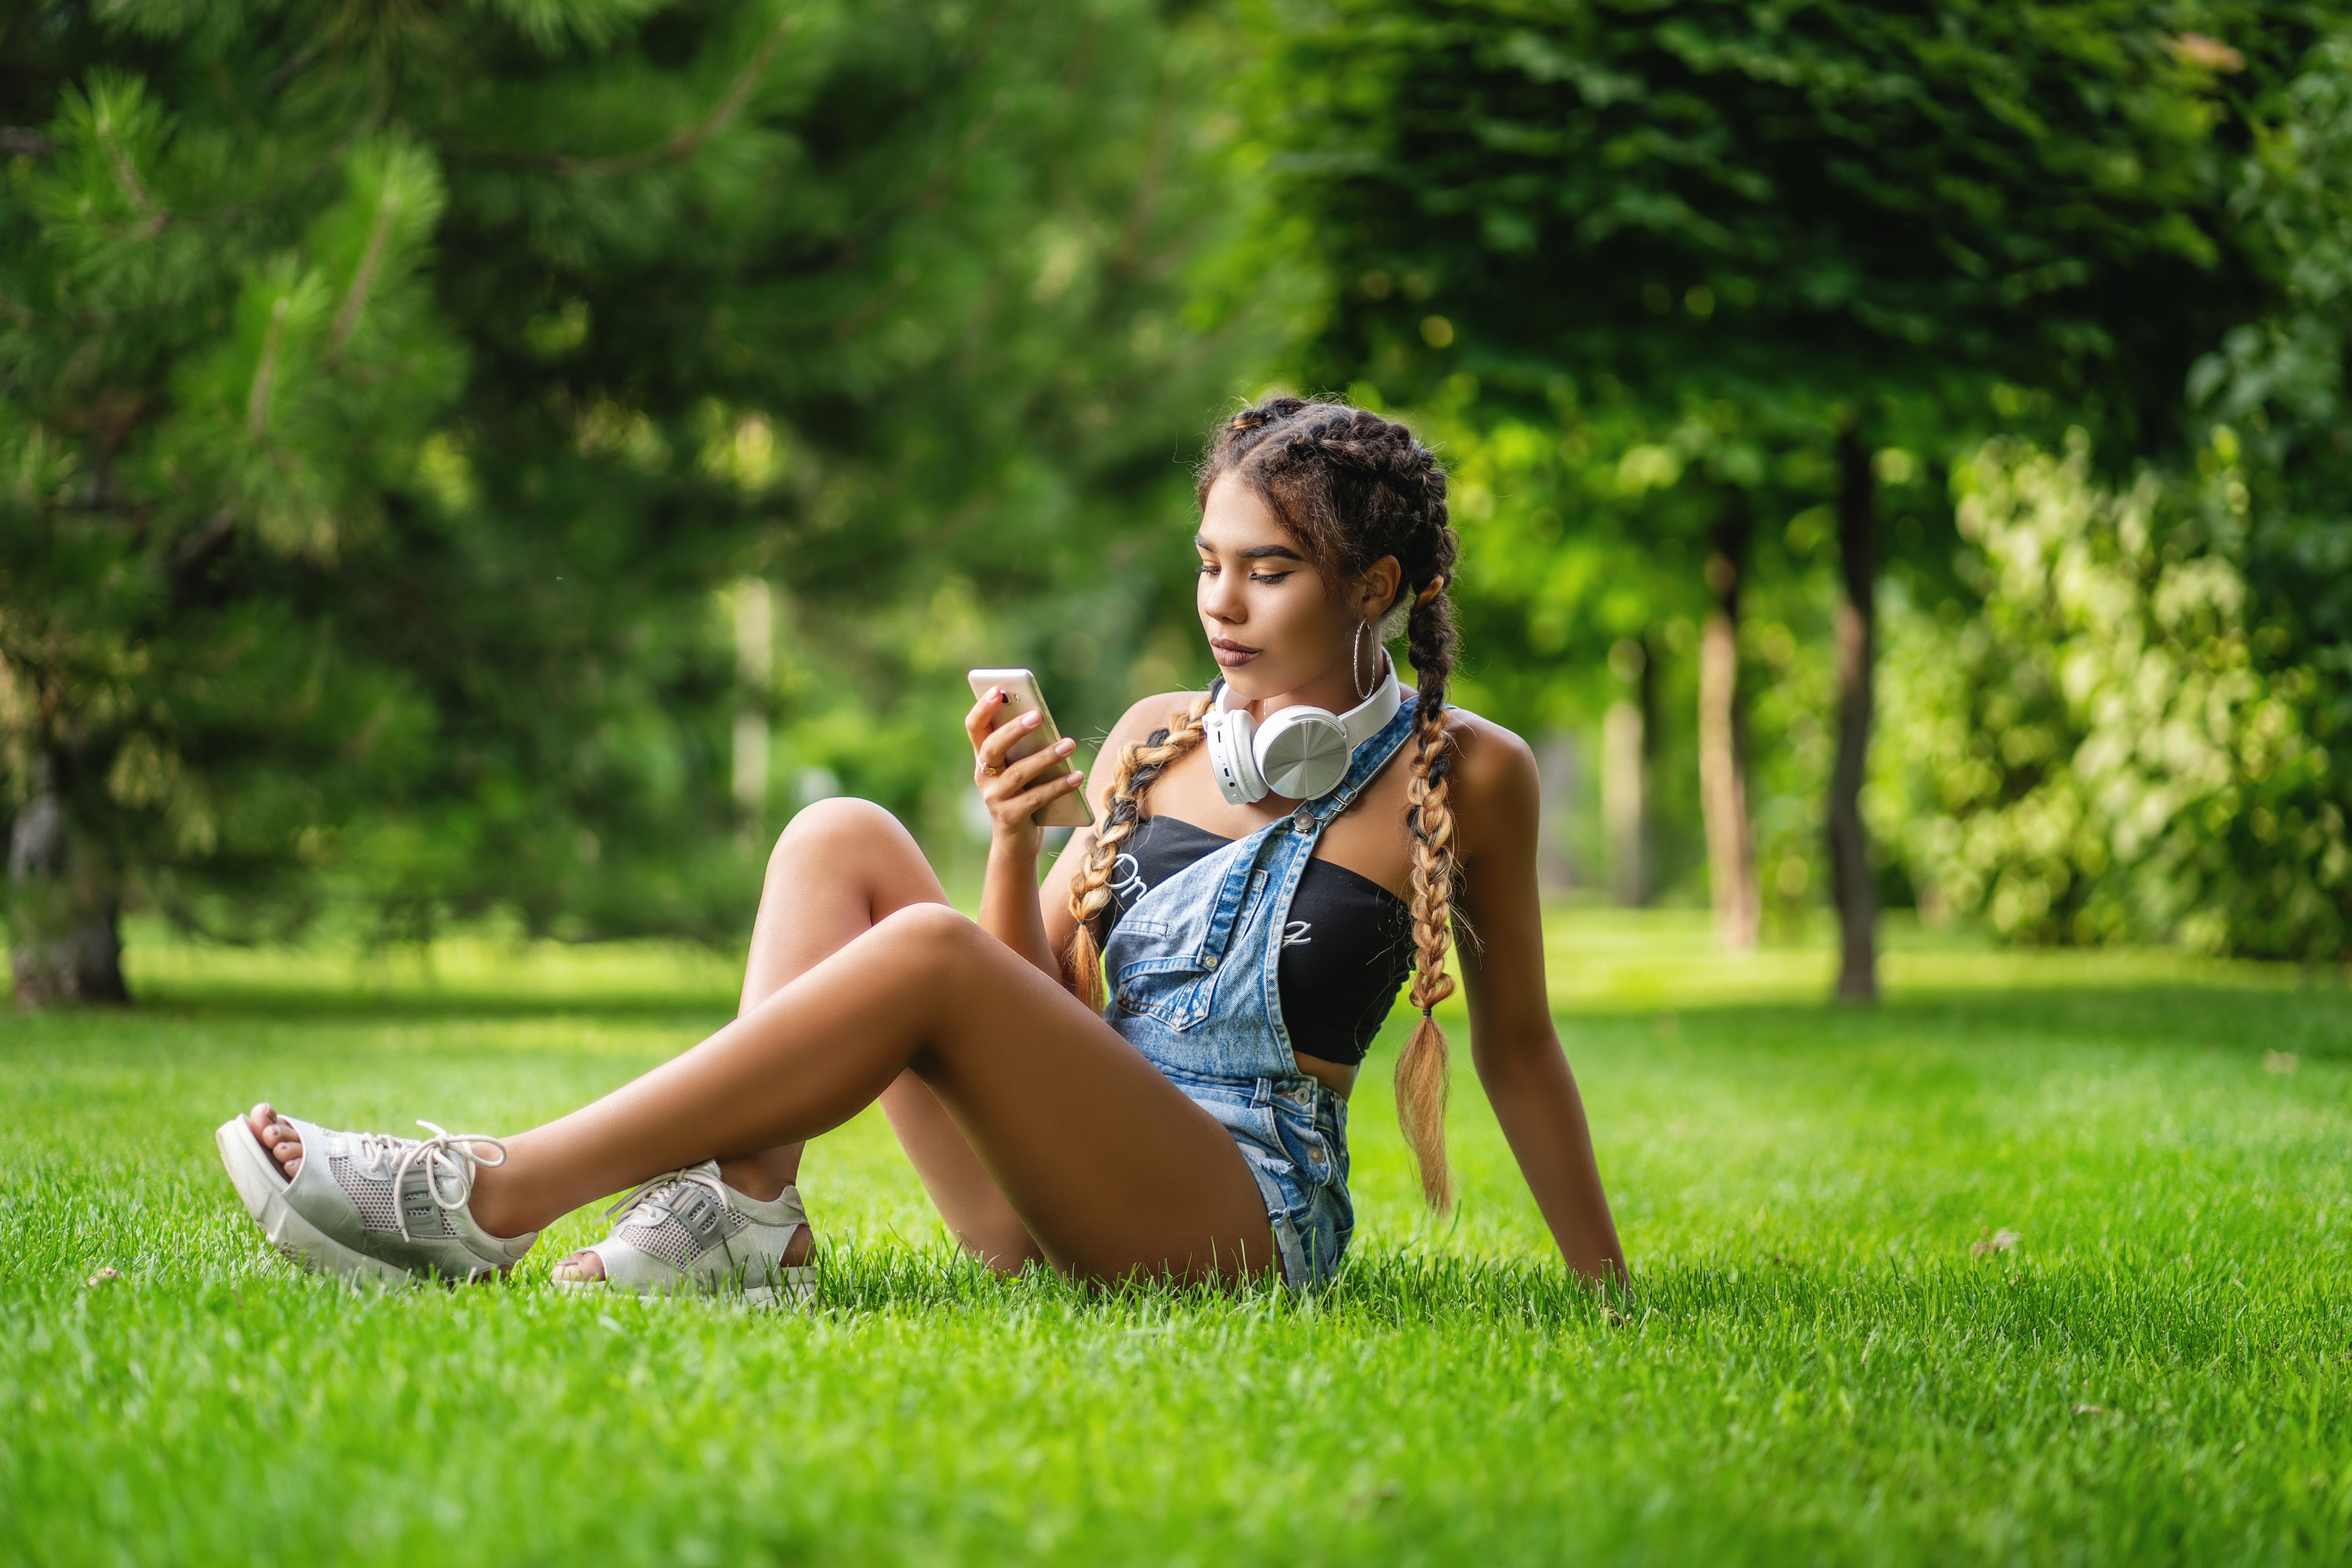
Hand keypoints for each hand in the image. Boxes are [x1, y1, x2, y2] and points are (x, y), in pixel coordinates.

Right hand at [964, 688, 1085, 851]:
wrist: (1016, 842)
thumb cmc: (1023, 795)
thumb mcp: (1021, 768)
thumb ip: (1025, 747)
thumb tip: (1044, 720)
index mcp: (983, 758)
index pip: (975, 727)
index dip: (983, 708)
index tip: (999, 689)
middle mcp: (983, 776)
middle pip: (992, 747)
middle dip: (1014, 729)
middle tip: (1038, 715)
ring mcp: (994, 798)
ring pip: (1019, 772)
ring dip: (1046, 756)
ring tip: (1069, 744)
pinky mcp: (1009, 817)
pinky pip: (1036, 798)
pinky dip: (1059, 786)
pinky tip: (1077, 776)